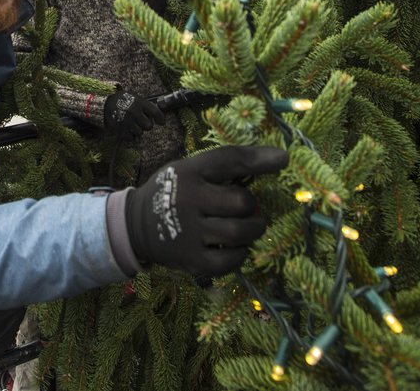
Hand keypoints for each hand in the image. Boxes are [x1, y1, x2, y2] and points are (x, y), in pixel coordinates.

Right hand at [104, 90, 164, 140]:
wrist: (105, 103)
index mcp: (139, 103)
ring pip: (140, 133)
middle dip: (147, 125)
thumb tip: (157, 116)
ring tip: (133, 125)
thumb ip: (145, 106)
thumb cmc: (123, 100)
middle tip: (142, 122)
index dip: (161, 118)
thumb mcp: (135, 98)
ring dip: (138, 130)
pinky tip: (128, 130)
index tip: (162, 122)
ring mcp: (127, 121)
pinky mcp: (120, 129)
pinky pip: (131, 138)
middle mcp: (134, 112)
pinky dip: (130, 136)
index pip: (155, 112)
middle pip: (149, 126)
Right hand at [125, 145, 287, 276]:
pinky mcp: (190, 259)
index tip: (283, 159)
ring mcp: (188, 231)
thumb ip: (224, 167)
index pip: (228, 160)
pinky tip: (235, 247)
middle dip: (252, 207)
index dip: (258, 159)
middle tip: (247, 210)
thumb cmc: (174, 192)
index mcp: (189, 172)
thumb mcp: (189, 170)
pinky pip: (229, 260)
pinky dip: (240, 254)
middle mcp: (188, 199)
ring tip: (247, 228)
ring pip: (239, 233)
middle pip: (241, 202)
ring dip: (253, 231)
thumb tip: (277, 159)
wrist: (135, 225)